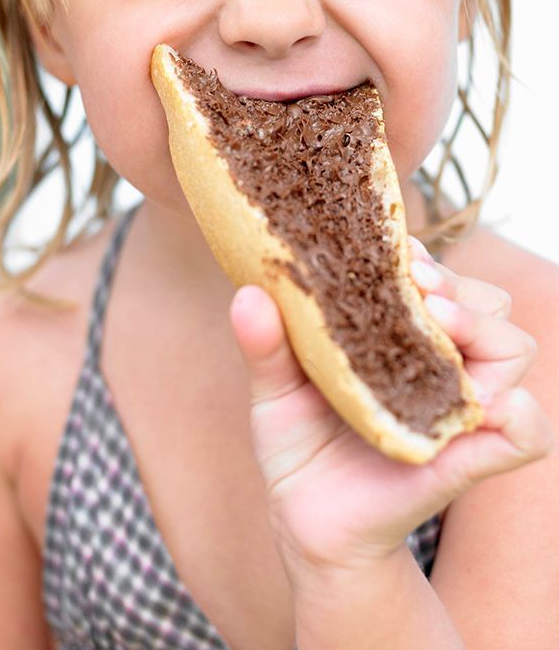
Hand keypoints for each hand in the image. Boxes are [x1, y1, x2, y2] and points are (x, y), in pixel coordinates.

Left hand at [230, 241, 552, 577]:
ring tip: (440, 326)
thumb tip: (248, 294)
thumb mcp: (274, 390)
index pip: (437, 279)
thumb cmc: (298, 446)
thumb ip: (265, 345)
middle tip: (420, 288)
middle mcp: (437, 363)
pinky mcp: (470, 460)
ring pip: (513, 348)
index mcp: (399, 334)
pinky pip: (527, 431)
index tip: (399, 252)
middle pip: (486, 301)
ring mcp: (458, 409)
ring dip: (483, 329)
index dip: (426, 259)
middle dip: (457, 285)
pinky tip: (478, 403)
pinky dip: (518, 413)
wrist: (305, 524)